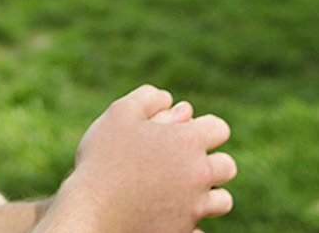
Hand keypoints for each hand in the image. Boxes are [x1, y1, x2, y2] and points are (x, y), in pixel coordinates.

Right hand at [47, 85, 236, 232]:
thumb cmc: (103, 158)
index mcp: (188, 142)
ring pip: (223, 201)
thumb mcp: (118, 115)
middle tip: (180, 164)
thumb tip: (170, 101)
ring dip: (208, 194)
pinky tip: (169, 215)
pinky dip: (192, 224)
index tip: (181, 133)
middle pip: (227, 166)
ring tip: (181, 191)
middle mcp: (199, 175)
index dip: (201, 128)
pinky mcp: (184, 231)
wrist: (92, 210)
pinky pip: (202, 229)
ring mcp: (195, 207)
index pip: (219, 129)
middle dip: (209, 162)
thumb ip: (147, 99)